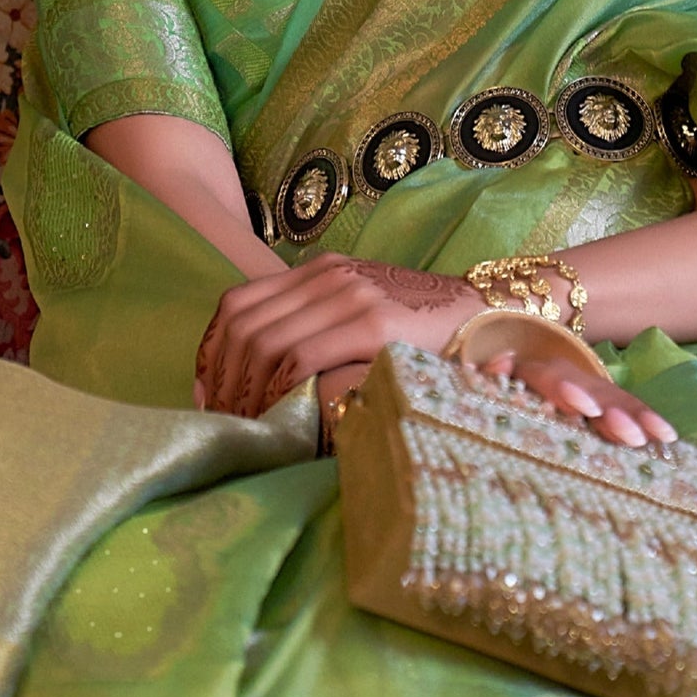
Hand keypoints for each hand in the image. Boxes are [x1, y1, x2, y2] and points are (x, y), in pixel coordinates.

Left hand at [194, 253, 481, 418]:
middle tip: (224, 419)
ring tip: (249, 425)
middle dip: (223, 378)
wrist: (490, 314)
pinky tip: (281, 415)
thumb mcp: (363, 313)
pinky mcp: (374, 324)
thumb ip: (316, 327)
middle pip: (244, 326)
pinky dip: (279, 390)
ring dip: (247, 391)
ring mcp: (351, 297)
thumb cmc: (425, 330)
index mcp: (320, 270)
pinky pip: (302, 358)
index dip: (211, 351)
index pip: (237, 303)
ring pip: (265, 343)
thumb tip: (259, 371)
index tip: (206, 391)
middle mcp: (329, 276)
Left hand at [477, 348, 676, 448]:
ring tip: (658, 437)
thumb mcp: (488, 385)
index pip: (553, 379)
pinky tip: (668, 438)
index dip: (569, 392)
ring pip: (618, 401)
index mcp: (538, 373)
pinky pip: (631, 412)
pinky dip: (649, 422)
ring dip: (639, 418)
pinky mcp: (610, 407)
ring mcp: (594, 391)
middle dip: (614, 411)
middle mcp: (572, 378)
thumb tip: (500, 364)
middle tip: (631, 433)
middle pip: (595, 391)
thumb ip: (492, 379)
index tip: (587, 410)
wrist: (520, 376)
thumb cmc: (503, 390)